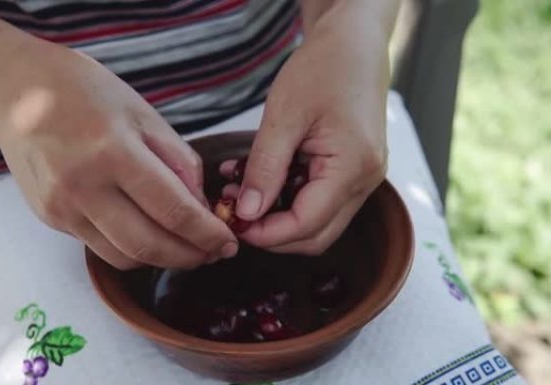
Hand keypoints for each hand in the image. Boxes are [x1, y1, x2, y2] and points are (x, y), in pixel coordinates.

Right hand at [0, 43, 236, 269]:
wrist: (15, 92)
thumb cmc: (84, 92)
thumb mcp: (142, 113)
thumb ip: (177, 161)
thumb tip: (201, 207)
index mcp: (112, 152)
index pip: (172, 210)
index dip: (206, 234)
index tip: (228, 241)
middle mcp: (82, 187)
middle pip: (148, 246)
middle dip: (190, 257)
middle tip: (213, 253)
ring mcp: (61, 208)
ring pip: (123, 257)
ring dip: (161, 259)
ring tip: (184, 246)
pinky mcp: (50, 218)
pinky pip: (99, 246)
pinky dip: (130, 247)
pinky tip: (146, 230)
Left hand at [229, 16, 389, 254]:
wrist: (354, 42)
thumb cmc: (323, 68)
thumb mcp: (284, 116)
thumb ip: (265, 168)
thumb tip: (247, 212)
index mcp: (353, 167)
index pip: (306, 225)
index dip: (266, 233)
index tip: (232, 223)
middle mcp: (365, 180)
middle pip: (316, 236)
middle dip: (272, 233)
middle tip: (234, 214)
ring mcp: (363, 178)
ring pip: (318, 223)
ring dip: (278, 217)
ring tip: (240, 194)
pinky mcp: (353, 171)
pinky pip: (321, 200)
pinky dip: (288, 199)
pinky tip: (261, 180)